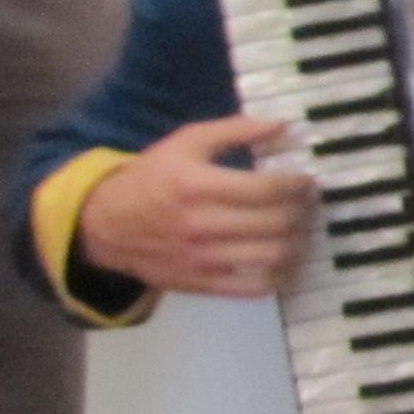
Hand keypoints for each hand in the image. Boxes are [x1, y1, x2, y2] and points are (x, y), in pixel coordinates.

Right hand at [76, 114, 318, 297]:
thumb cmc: (153, 177)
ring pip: (271, 256)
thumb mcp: (186, 142)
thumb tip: (282, 126)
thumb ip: (235, 130)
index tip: (308, 182)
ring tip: (299, 230)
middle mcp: (200, 224)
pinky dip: (279, 277)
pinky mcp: (200, 284)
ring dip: (297, 243)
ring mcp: (201, 259)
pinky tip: (285, 262)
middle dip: (302, 212)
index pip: (265, 189)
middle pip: (274, 223)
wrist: (105, 224)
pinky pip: (253, 287)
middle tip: (307, 205)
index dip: (297, 185)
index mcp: (197, 185)